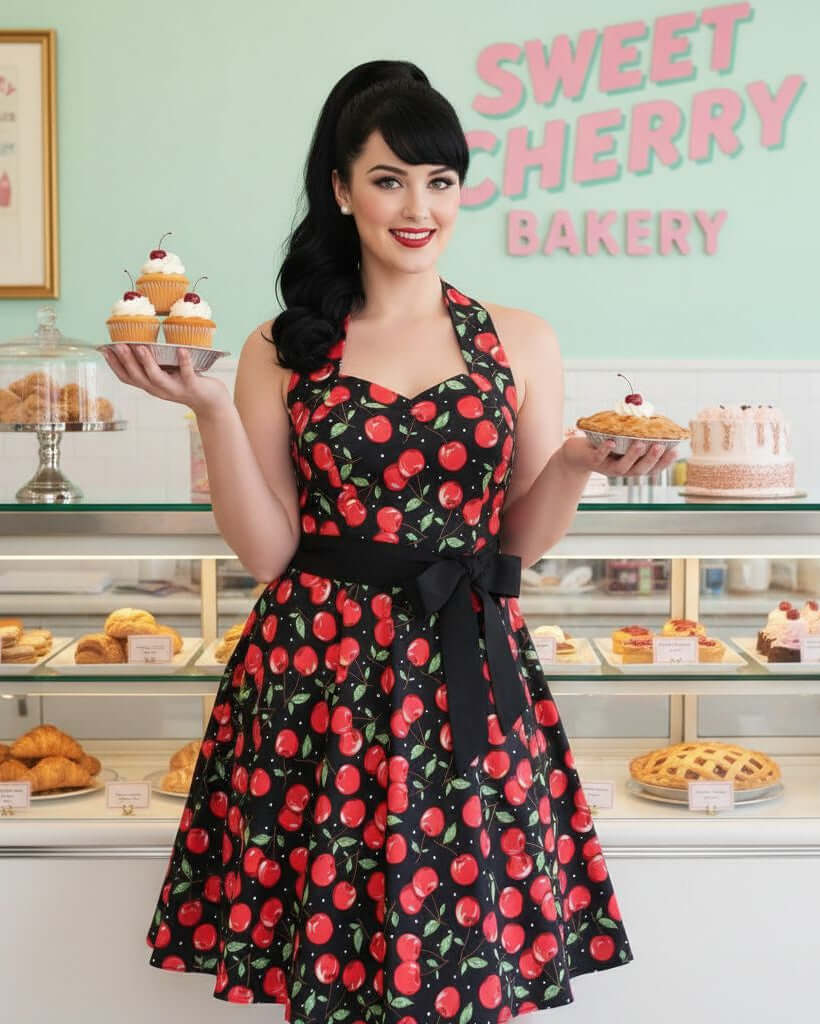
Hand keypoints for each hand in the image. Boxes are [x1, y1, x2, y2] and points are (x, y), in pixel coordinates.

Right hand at [101, 344, 229, 417]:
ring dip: (148, 362)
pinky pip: (187, 374)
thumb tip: (136, 343)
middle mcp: (159, 389)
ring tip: (141, 347)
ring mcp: (175, 389)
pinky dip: (184, 362)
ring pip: (157, 378)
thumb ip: (151, 364)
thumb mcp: (164, 374)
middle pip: (137, 377)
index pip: (126, 378)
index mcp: (149, 385)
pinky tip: (181, 350)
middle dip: (126, 361)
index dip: (114, 365)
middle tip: (118, 345)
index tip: (103, 350)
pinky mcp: (192, 386)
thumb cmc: (185, 382)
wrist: (210, 402)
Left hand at [560, 434, 678, 478]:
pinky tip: (611, 442)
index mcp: (633, 465)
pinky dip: (606, 450)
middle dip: (652, 459)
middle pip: (640, 470)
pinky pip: (600, 457)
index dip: (664, 462)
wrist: (577, 453)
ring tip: (641, 443)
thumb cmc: (604, 442)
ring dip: (633, 456)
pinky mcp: (593, 461)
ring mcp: (607, 467)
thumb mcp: (622, 437)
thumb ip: (635, 430)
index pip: (652, 468)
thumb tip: (649, 412)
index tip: (676, 451)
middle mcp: (622, 469)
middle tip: (661, 446)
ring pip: (622, 467)